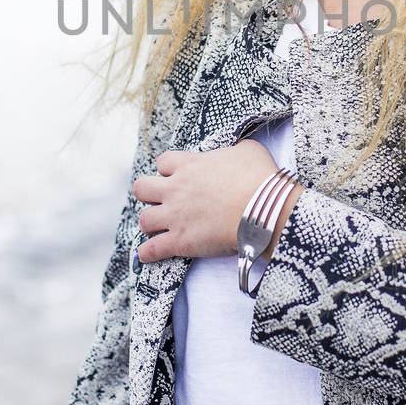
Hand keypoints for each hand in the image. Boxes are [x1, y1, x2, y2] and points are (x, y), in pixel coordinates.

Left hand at [132, 140, 301, 264]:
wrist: (263, 209)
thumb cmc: (259, 177)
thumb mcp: (248, 150)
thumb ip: (233, 150)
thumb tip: (235, 153)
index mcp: (190, 165)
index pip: (163, 162)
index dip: (168, 170)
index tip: (178, 176)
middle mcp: (176, 189)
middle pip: (142, 188)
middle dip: (149, 194)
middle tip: (163, 201)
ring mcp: (175, 216)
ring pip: (143, 219)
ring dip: (149, 223)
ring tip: (158, 228)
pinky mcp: (179, 241)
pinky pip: (151, 249)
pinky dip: (147, 253)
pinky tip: (147, 254)